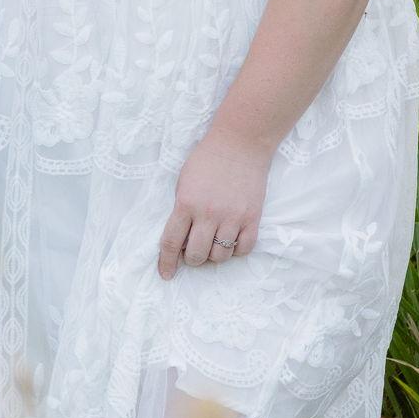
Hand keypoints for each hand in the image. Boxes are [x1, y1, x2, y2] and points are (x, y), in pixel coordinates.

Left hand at [158, 131, 270, 278]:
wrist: (240, 143)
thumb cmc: (207, 159)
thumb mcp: (183, 181)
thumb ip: (181, 209)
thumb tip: (181, 239)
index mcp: (186, 203)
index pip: (172, 242)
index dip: (166, 262)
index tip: (166, 274)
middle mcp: (208, 214)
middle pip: (197, 255)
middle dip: (193, 259)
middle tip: (195, 251)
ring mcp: (232, 217)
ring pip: (221, 255)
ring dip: (215, 254)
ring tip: (214, 242)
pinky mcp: (253, 217)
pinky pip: (244, 248)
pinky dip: (236, 250)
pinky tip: (232, 240)